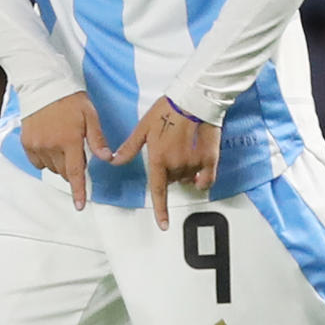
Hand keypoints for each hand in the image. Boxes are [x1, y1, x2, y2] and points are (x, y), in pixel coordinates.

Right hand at [20, 92, 111, 210]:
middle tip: (76, 151)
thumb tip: (107, 159)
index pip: (75, 173)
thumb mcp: (90, 116)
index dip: (78, 191)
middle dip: (72, 168)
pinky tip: (49, 145)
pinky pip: (38, 162)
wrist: (43, 86)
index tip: (80, 206)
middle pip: (64, 172)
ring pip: (51, 168)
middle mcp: (52, 146)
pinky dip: (45, 159)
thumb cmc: (70, 99)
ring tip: (61, 143)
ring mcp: (37, 145)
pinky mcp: (27, 143)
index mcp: (70, 140)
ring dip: (59, 163)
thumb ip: (97, 139)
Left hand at [111, 96, 220, 230]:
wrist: (194, 99)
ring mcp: (194, 163)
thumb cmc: (167, 110)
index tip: (164, 225)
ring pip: (188, 179)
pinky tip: (200, 170)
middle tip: (169, 151)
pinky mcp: (210, 159)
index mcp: (158, 159)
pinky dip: (203, 178)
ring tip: (184, 150)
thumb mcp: (143, 127)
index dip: (161, 211)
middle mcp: (176, 165)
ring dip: (184, 172)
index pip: (158, 191)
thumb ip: (130, 147)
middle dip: (169, 172)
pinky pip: (207, 179)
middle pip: (172, 181)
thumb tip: (114, 160)